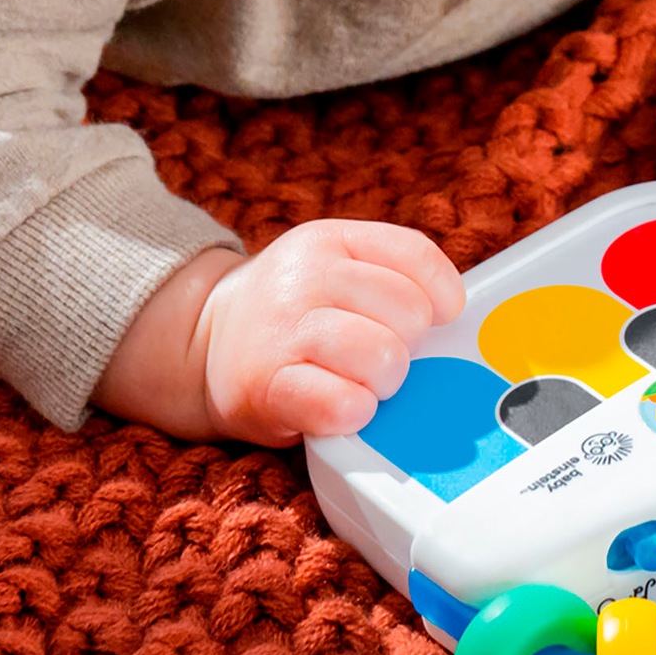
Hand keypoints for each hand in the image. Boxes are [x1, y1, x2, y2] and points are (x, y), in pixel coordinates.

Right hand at [91, 219, 463, 445]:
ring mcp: (285, 330)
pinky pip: (343, 405)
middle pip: (409, 314)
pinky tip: (339, 409)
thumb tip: (452, 315)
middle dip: (405, 346)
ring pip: (383, 358)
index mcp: (329, 240)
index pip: (416, 257)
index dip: (442, 295)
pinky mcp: (267, 386)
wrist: (203, 343)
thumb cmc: (289, 312)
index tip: (436, 319)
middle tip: (374, 357)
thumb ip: (387, 274)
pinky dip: (353, 414)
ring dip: (382, 384)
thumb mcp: (330, 266)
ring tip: (356, 384)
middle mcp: (306, 275)